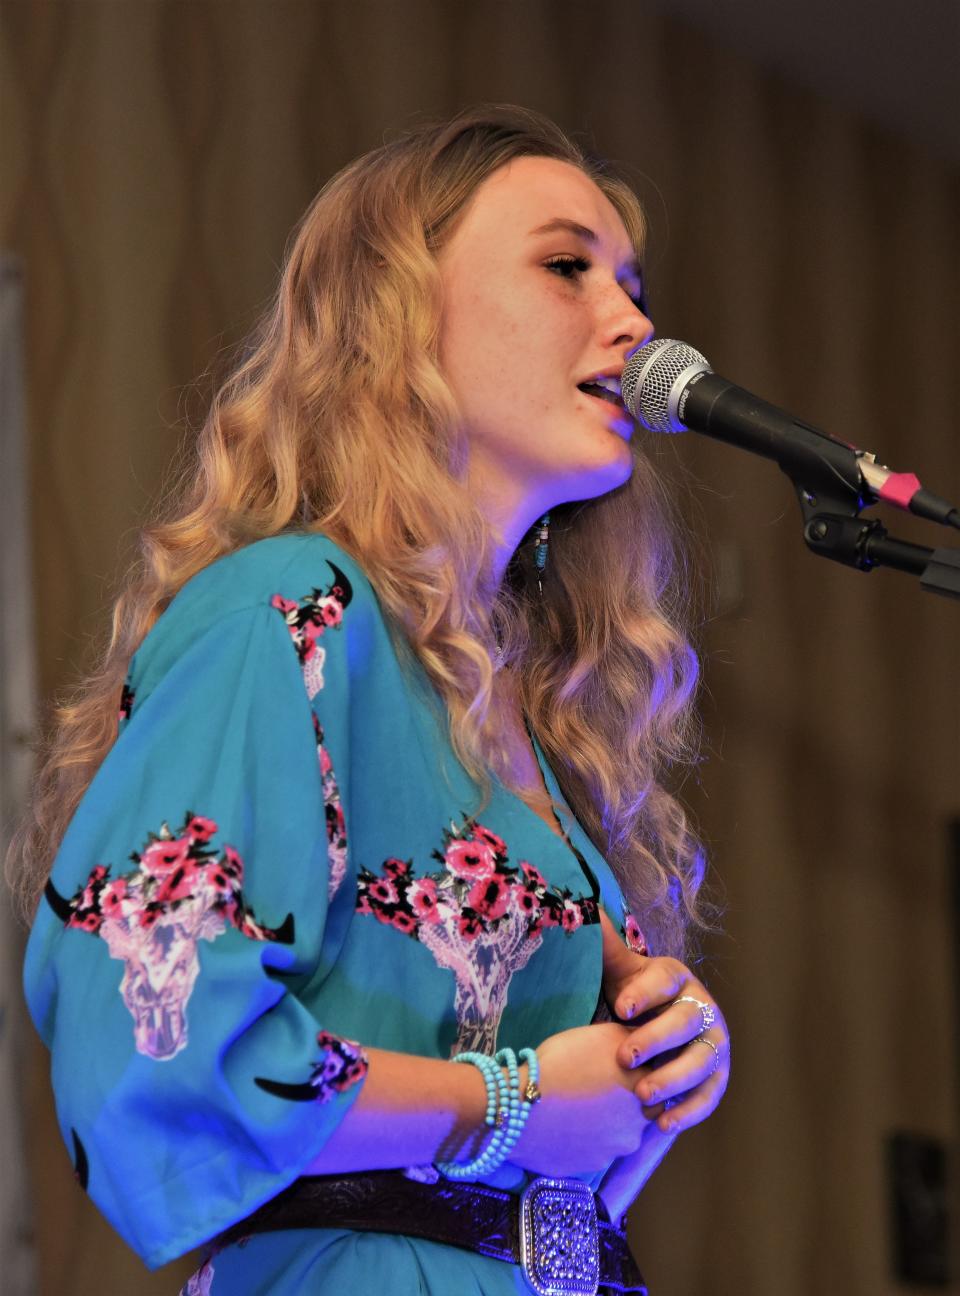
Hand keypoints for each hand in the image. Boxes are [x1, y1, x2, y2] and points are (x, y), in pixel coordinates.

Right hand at [510, 1022, 654, 1176]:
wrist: (520, 1108)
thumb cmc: (560, 1063)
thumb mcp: (601, 1035)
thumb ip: (633, 1041)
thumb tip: (647, 1042)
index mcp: (643, 1092)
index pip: (658, 1083)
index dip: (640, 1075)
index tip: (620, 1069)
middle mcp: (637, 1126)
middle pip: (642, 1112)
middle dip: (627, 1102)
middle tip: (599, 1089)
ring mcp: (614, 1152)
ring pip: (618, 1135)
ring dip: (606, 1123)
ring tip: (579, 1108)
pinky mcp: (591, 1169)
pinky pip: (594, 1152)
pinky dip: (586, 1141)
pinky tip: (567, 1126)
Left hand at [599, 910, 729, 1129]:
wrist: (654, 1029)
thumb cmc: (632, 998)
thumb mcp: (619, 971)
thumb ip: (604, 945)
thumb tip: (584, 908)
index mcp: (676, 977)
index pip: (664, 980)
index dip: (644, 992)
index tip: (619, 1006)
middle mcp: (702, 1008)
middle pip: (685, 1022)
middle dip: (656, 1039)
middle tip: (625, 1056)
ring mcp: (715, 1044)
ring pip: (701, 1062)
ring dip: (674, 1079)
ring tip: (643, 1094)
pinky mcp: (717, 1078)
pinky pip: (708, 1096)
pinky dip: (689, 1111)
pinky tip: (662, 1123)